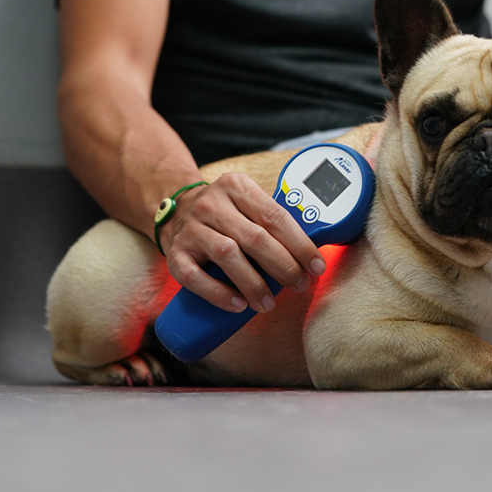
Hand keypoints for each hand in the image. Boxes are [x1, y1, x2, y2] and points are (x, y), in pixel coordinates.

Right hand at [159, 172, 326, 313]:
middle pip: (254, 237)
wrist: (176, 210)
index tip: (316, 266)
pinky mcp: (175, 253)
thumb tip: (309, 257)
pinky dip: (219, 293)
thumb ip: (273, 222)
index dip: (300, 244)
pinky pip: (195, 277)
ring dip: (253, 284)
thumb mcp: (247, 205)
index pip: (275, 216)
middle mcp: (211, 204)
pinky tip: (238, 305)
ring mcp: (191, 228)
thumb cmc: (224, 214)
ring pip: (227, 255)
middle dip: (283, 266)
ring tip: (269, 302)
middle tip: (299, 285)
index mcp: (236, 186)